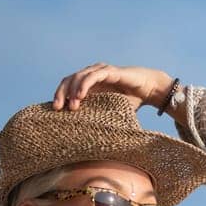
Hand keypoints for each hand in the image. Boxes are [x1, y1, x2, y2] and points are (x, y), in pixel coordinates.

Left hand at [51, 63, 173, 113]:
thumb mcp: (110, 109)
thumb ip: (98, 115)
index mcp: (90, 82)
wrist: (149, 90)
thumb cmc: (131, 100)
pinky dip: (84, 85)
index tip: (56, 110)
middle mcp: (92, 73)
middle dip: (61, 93)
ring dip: (72, 91)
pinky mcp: (109, 71)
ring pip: (78, 77)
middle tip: (57, 108)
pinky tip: (80, 96)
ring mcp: (100, 70)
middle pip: (69, 79)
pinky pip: (93, 77)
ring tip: (71, 106)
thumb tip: (87, 135)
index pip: (68, 85)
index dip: (60, 95)